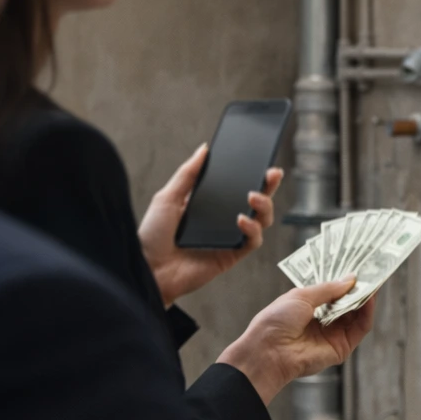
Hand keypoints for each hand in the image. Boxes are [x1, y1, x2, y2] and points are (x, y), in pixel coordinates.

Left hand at [139, 143, 284, 305]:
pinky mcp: (232, 254)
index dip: (252, 174)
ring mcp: (230, 237)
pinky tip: (241, 219)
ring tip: (253, 196)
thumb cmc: (152, 236)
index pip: (236, 186)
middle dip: (268, 187)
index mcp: (209, 204)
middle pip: (255, 201)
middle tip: (272, 174)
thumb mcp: (167, 197)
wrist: (149, 269)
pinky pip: (253, 241)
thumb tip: (204, 150)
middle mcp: (223, 220)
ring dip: (264, 206)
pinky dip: (252, 228)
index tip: (261, 161)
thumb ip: (187, 174)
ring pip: (261, 220)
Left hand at [217, 278, 376, 404]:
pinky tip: (369, 298)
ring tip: (373, 282)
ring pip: (358, 315)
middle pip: (348, 303)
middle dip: (359, 288)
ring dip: (366, 298)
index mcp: (310, 308)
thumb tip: (351, 278)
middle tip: (371, 271)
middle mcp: (324, 321)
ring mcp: (334, 334)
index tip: (357, 267)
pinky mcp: (342, 347)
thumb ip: (329, 288)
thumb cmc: (277, 320)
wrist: (269, 350)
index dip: (345, 281)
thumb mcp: (302, 295)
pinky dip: (367, 312)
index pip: (334, 293)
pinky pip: (360, 328)